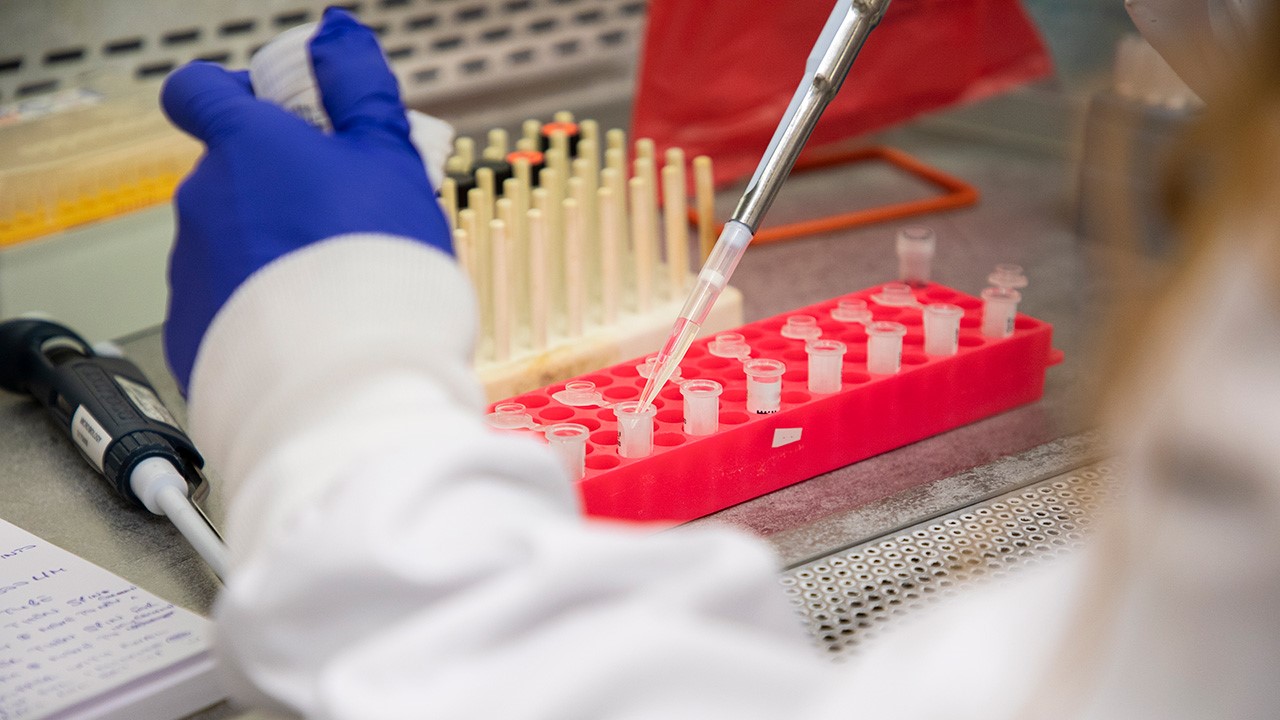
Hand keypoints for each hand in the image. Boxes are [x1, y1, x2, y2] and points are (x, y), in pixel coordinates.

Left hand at [160, 7, 450, 391]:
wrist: (346, 382)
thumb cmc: (374, 268)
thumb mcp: (390, 157)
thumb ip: (359, 86)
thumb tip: (337, 33)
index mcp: (245, 146)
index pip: (199, 89)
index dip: (237, 94)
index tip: (287, 117)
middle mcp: (203, 201)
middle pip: (230, 173)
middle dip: (279, 184)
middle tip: (344, 214)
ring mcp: (191, 269)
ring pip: (229, 240)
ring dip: (271, 249)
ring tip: (335, 283)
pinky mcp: (192, 332)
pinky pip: (226, 305)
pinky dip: (261, 308)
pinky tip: (311, 327)